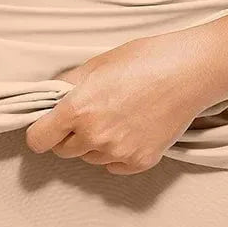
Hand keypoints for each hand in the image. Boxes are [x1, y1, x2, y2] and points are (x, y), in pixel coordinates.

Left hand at [25, 31, 207, 173]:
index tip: (48, 127)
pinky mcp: (141, 161)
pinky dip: (118, 154)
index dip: (41, 132)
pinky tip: (131, 131)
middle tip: (90, 115)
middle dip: (70, 136)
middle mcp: (95, 135)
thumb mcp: (97, 64)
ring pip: (90, 158)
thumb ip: (68, 85)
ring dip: (95, 144)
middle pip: (64, 151)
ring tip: (117, 118)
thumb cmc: (145, 60)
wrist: (189, 71)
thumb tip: (50, 99)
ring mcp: (119, 152)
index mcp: (77, 109)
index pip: (38, 140)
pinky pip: (114, 166)